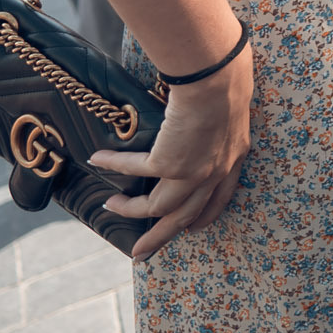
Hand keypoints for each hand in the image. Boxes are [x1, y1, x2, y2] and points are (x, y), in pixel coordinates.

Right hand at [91, 48, 253, 259]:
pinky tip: (97, 159)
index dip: (203, 217)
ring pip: (157, 209)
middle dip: (161, 237)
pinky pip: (134, 171)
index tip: (192, 229)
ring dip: (130, 210)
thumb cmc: (225, 80)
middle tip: (142, 254)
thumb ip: (215, 126)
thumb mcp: (228, 110)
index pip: (219, 199)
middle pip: (186, 217)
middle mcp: (215, 173)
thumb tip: (192, 117)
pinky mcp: (168, 164)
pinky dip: (114, 164)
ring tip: (111, 205)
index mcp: (234, 159)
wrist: (217, 78)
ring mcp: (192, 173)